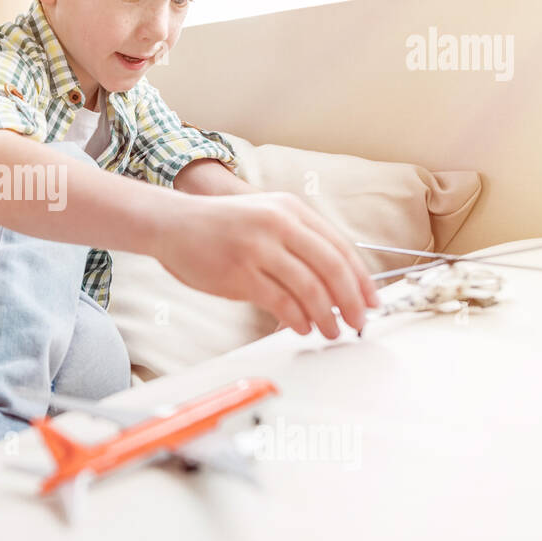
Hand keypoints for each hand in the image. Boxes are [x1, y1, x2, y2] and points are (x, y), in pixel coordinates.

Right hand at [154, 191, 380, 339]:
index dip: (361, 279)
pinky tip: (301, 327)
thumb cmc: (219, 226)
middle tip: (358, 322)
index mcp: (290, 209)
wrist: (171, 224)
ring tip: (330, 331)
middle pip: (331, 268)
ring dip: (325, 316)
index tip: (370, 301)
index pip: (340, 247)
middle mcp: (278, 224)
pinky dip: (297, 319)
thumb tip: (336, 283)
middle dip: (350, 302)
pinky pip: (280, 302)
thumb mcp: (264, 217)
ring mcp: (258, 248)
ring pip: (309, 288)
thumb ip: (298, 241)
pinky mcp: (239, 273)